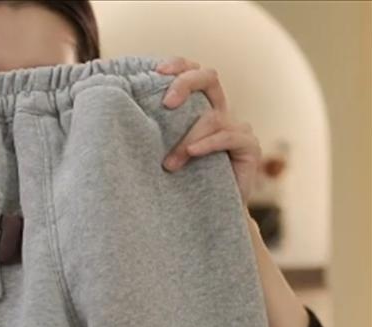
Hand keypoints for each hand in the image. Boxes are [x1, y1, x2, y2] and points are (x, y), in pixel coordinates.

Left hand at [155, 56, 261, 204]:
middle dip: (186, 83)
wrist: (207, 216)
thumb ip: (155, 136)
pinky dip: (208, 144)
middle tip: (166, 104)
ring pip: (212, 117)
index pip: (194, 73)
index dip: (180, 66)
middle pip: (210, 78)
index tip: (157, 72)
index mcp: (201, 108)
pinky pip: (229, 136)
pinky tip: (192, 153)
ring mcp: (237, 128)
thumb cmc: (181, 184)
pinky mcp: (249, 147)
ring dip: (187, 138)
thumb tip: (122, 121)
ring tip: (169, 164)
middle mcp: (221, 113)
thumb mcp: (165, 154)